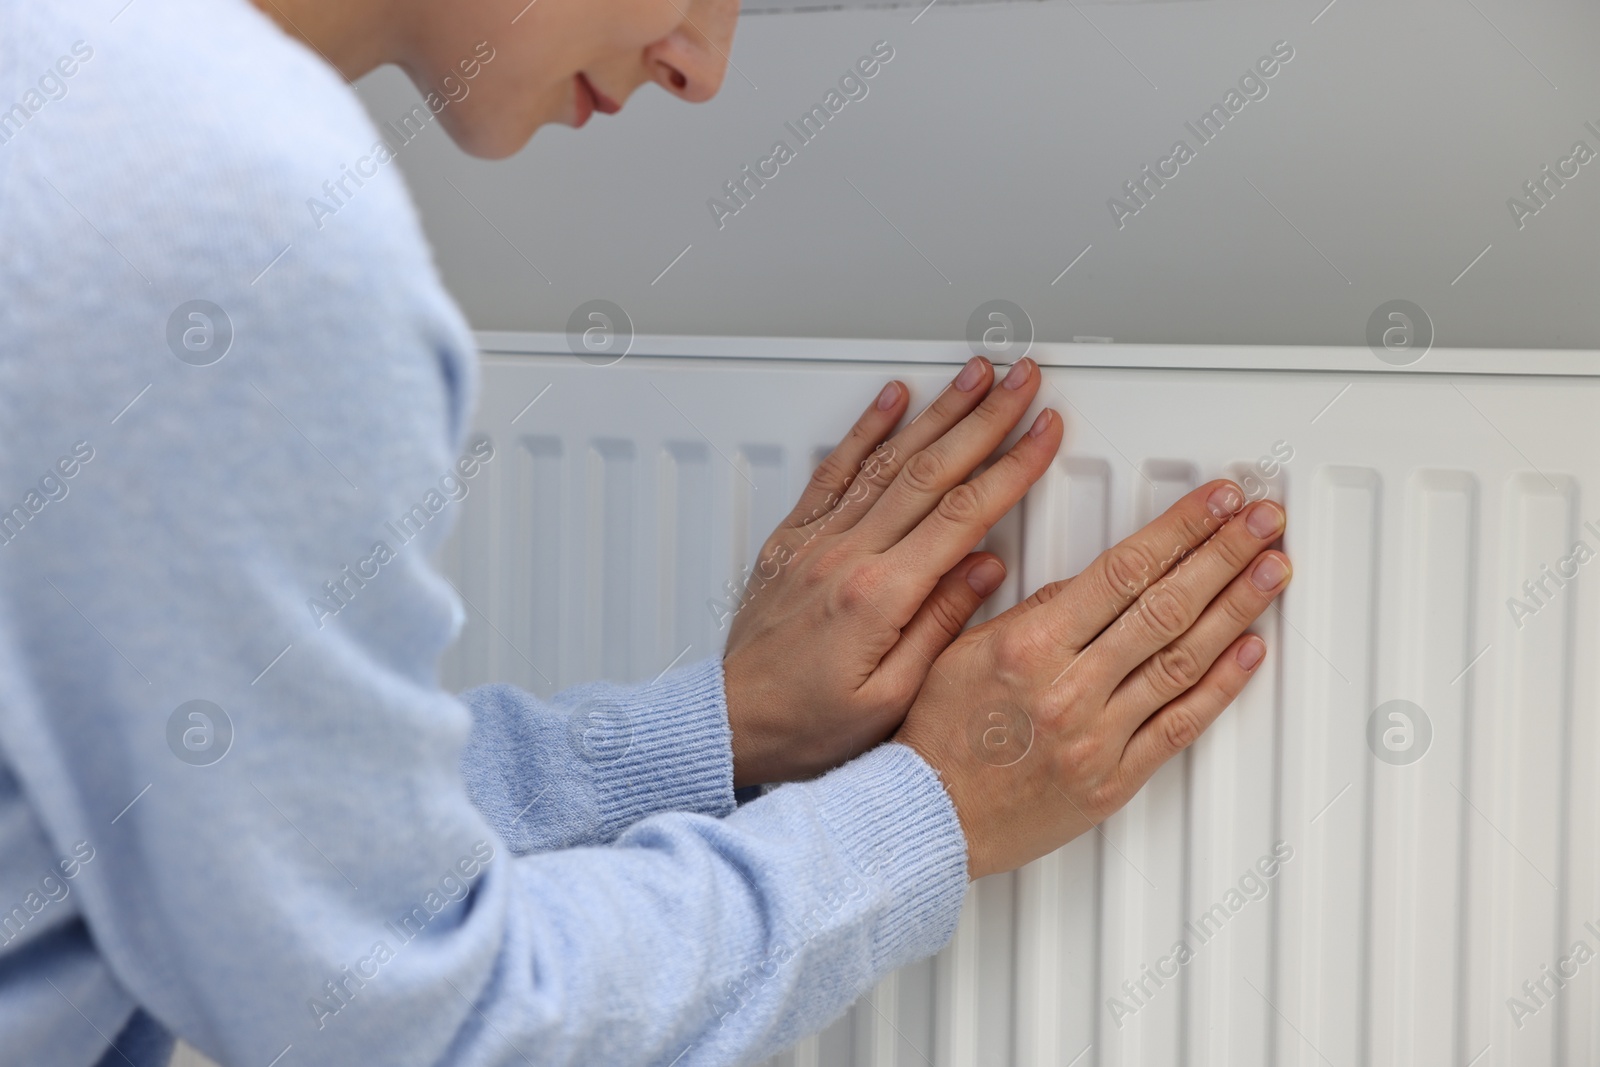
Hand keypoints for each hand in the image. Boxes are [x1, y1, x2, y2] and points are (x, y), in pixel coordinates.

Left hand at [721, 357, 1061, 786]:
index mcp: (880, 596)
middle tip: (1022, 380)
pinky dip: (866, 429)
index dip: (1011, 466)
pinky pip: (834, 470)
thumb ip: (942, 626)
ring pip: (887, 459)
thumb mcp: (893, 699)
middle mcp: (847, 555)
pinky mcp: (794, 539)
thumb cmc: (809, 726)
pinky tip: (892, 399)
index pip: (963, 514)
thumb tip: (988, 567)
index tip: (1044, 433)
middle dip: (985, 418)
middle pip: (931, 470)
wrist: (733, 724)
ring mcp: (817, 541)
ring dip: (937, 411)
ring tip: (974, 374)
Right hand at [893, 481, 1290, 879]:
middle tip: (1263, 520)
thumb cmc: (937, 736)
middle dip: (1224, 554)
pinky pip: (1179, 726)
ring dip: (1237, 609)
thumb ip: (1027, 611)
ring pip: (1183, 660)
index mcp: (1030, 647)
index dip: (1180, 529)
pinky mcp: (1114, 779)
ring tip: (1272, 571)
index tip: (1215, 502)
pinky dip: (1221, 685)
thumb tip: (1084, 582)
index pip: (1123, 570)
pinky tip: (1250, 650)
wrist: (930, 820)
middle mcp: (1069, 688)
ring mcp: (1097, 736)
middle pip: (1166, 606)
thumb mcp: (961, 650)